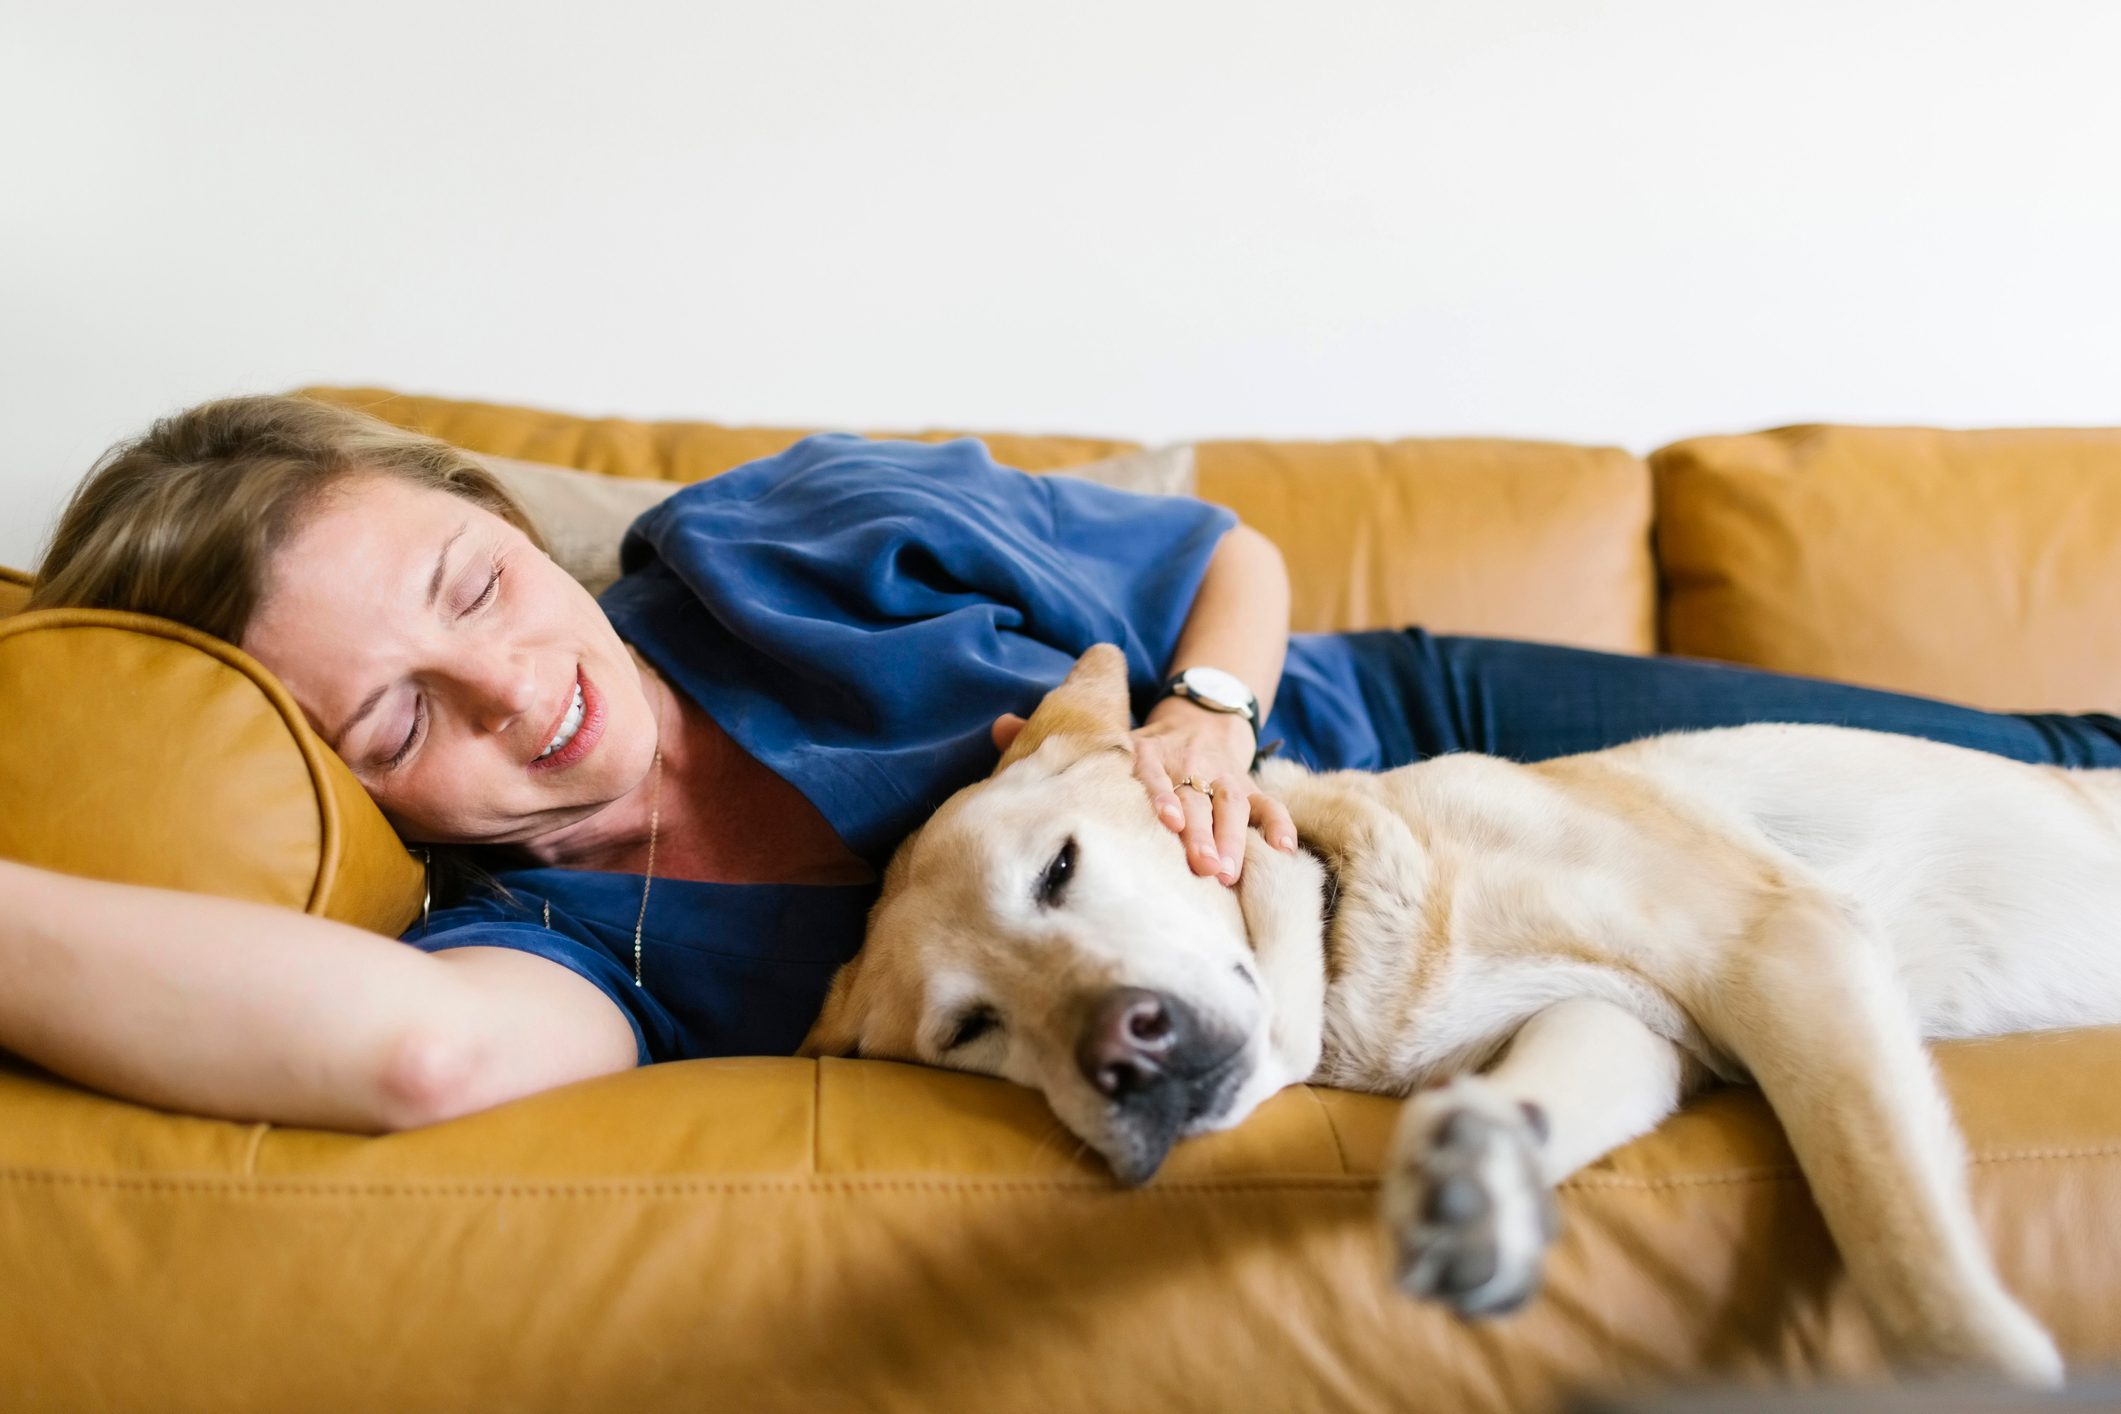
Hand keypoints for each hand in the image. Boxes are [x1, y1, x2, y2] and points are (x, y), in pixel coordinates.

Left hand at [993, 701, 1297, 885]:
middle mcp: (1188, 762)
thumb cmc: (1137, 749)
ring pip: (1232, 806)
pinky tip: (1284, 850)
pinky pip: (1268, 804)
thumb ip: (1052, 737)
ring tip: (1227, 873)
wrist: (1199, 718)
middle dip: (1201, 833)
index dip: (1161, 795)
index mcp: (1150, 752)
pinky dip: (1278, 825)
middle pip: (1197, 798)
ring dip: (1233, 839)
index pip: (1154, 772)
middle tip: (1200, 869)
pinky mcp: (1248, 786)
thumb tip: (999, 727)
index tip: (1165, 820)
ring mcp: (1221, 776)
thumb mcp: (1104, 738)